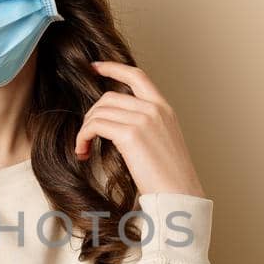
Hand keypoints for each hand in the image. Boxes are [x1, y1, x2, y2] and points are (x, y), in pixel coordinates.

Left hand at [75, 60, 205, 196]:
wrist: (180, 195)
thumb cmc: (169, 178)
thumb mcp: (163, 141)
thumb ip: (146, 125)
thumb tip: (118, 124)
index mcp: (164, 108)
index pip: (137, 75)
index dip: (113, 67)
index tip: (94, 67)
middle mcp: (155, 109)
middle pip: (109, 97)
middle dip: (91, 114)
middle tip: (86, 137)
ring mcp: (143, 119)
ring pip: (99, 111)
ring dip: (85, 129)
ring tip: (84, 148)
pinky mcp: (130, 134)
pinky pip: (95, 126)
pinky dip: (83, 137)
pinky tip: (83, 152)